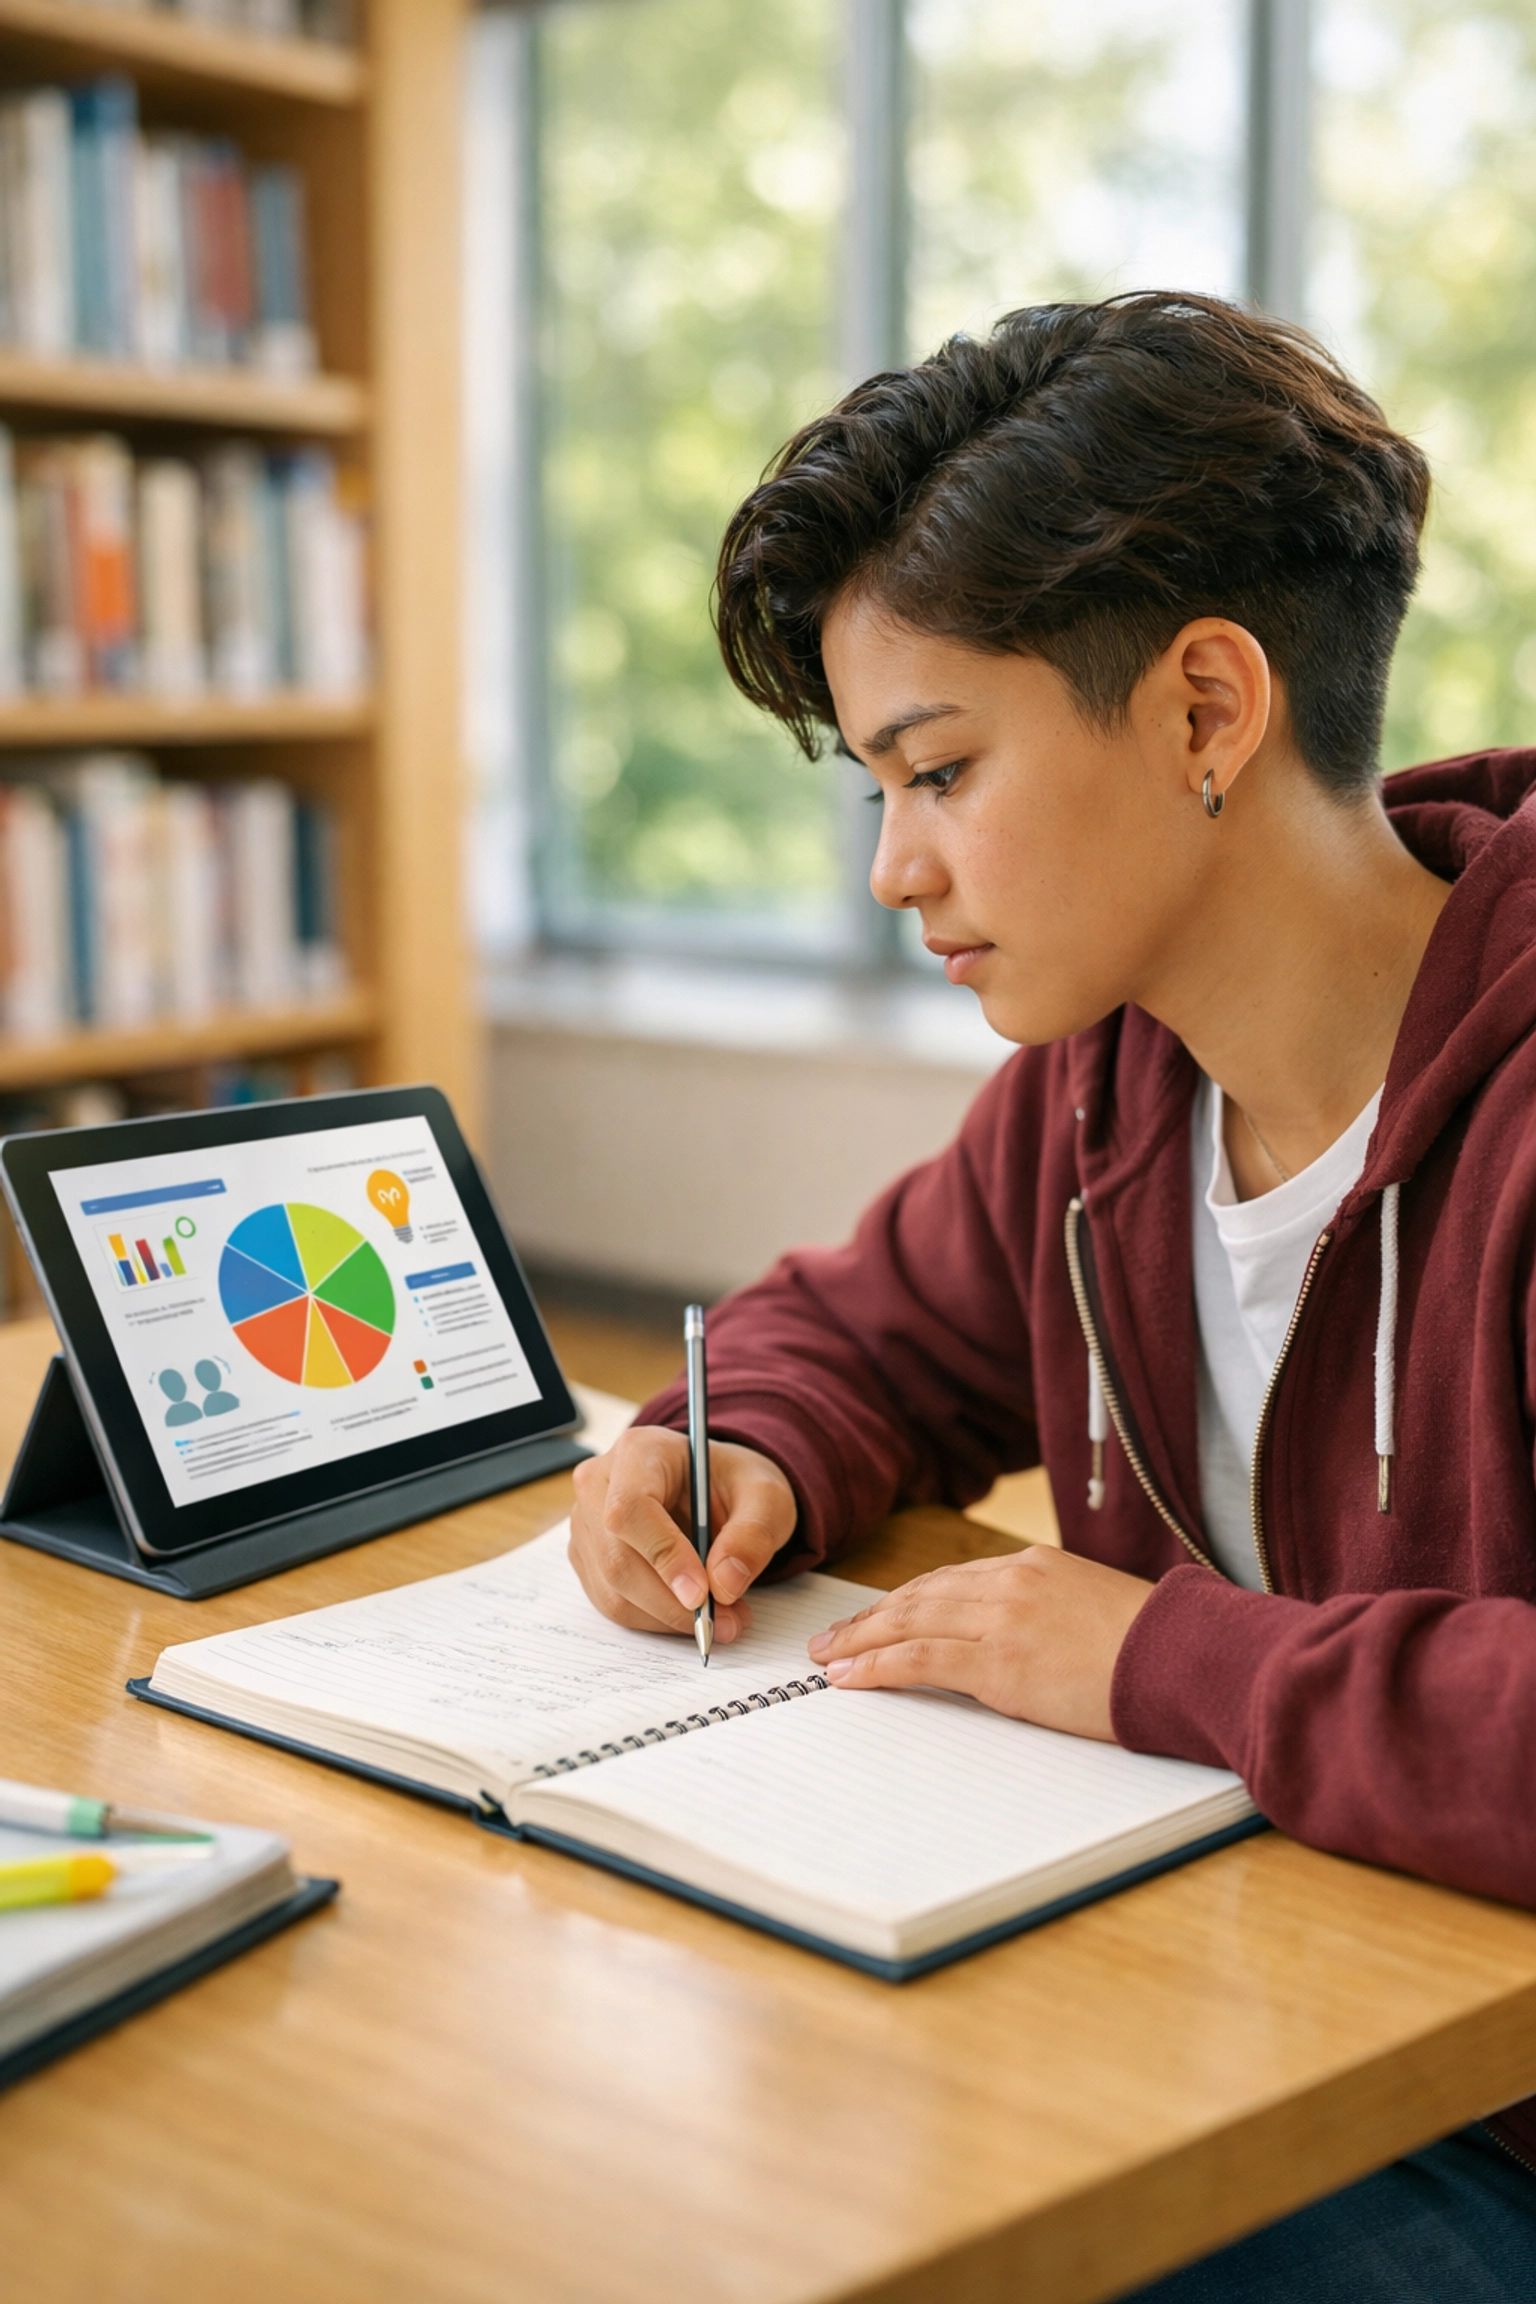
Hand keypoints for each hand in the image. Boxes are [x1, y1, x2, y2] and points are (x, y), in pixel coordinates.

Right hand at [569, 1425, 796, 1643]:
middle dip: (673, 1602)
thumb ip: (753, 1535)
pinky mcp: (590, 1559)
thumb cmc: (734, 1484)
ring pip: (614, 1591)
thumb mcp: (766, 1497)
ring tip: (722, 1616)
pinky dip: (657, 1620)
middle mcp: (600, 1485)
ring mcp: (588, 1524)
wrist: (715, 1490)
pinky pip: (614, 1604)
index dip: (663, 1556)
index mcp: (640, 1452)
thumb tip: (725, 1584)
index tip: (702, 1594)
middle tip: (726, 1619)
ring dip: (669, 1618)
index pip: (630, 1508)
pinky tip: (692, 1611)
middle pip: (617, 1558)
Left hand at [807, 1546, 1154, 1741]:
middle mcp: (1012, 1582)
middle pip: (920, 1595)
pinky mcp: (1001, 1663)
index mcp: (1036, 1566)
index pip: (952, 1580)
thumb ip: (1050, 1615)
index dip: (906, 1601)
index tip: (878, 1616)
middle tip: (833, 1637)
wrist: (1188, 1659)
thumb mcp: (1097, 1612)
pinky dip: (878, 1666)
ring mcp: (1004, 1619)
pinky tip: (850, 1676)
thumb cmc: (1158, 1649)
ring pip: (910, 1621)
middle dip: (871, 1618)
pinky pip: (920, 1659)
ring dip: (860, 1641)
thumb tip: (1021, 1643)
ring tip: (828, 1658)